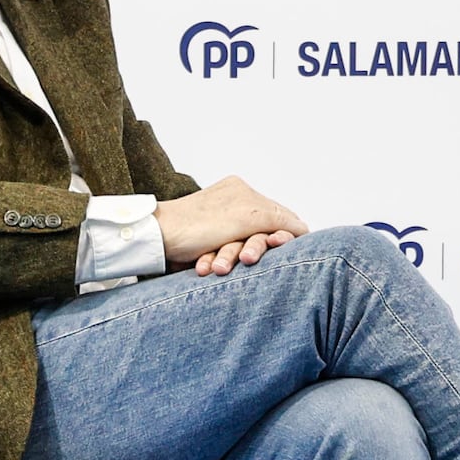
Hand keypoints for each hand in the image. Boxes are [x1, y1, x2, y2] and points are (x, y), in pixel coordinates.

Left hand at [156, 175, 304, 276]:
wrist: (156, 239)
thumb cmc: (196, 225)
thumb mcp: (247, 216)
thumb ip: (279, 218)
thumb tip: (304, 229)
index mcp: (244, 192)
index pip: (282, 216)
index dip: (285, 235)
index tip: (280, 246)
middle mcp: (235, 205)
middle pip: (262, 234)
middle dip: (252, 249)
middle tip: (244, 260)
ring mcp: (221, 224)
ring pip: (243, 248)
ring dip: (230, 258)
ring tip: (214, 267)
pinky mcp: (208, 242)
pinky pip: (225, 255)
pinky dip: (217, 261)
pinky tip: (204, 265)